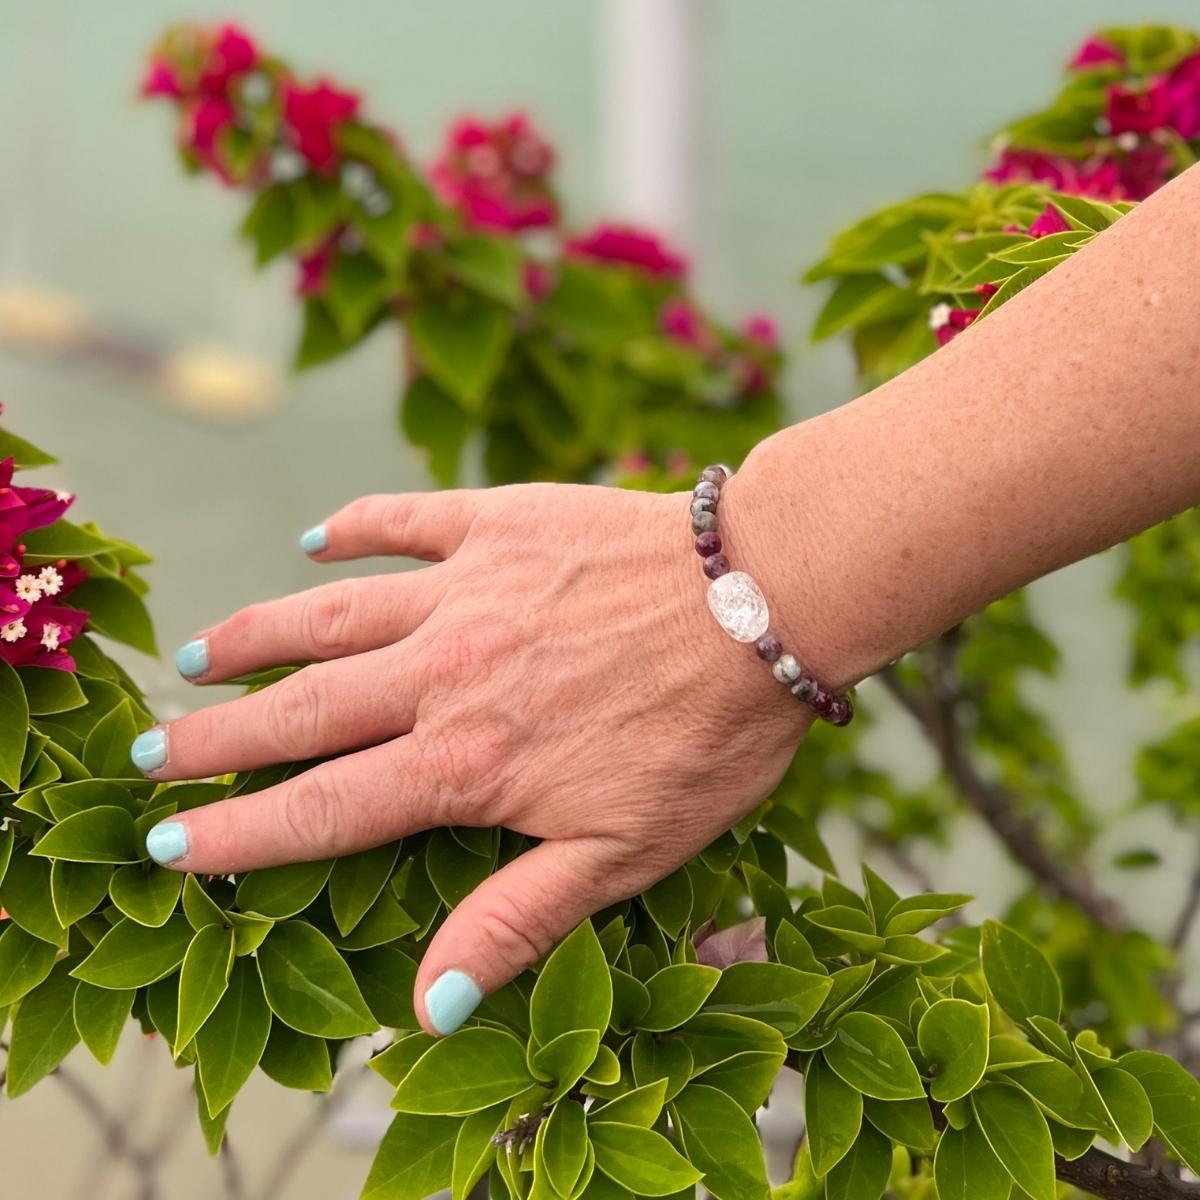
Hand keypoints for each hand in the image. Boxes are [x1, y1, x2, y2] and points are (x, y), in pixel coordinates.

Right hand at [131, 480, 810, 1033]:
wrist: (765, 602)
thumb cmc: (707, 735)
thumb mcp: (624, 854)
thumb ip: (517, 921)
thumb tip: (427, 1007)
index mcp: (468, 762)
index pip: (324, 807)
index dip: (239, 831)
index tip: (171, 842)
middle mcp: (445, 672)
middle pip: (301, 710)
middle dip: (215, 737)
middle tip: (148, 748)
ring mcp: (468, 589)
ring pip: (329, 613)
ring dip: (256, 634)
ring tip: (197, 651)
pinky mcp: (501, 523)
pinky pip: (407, 519)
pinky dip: (358, 526)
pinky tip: (318, 535)